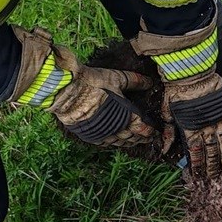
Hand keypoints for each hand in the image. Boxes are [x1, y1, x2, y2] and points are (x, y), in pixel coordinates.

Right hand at [12, 26, 155, 147]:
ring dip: (127, 142)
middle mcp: (117, 129)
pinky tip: (114, 140)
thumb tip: (149, 82)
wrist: (66, 91)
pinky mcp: (89, 136)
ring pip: (119, 142)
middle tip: (147, 138)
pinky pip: (105, 143)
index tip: (155, 132)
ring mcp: (102, 134)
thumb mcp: (117, 78)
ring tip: (132, 140)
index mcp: (127, 117)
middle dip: (141, 138)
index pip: (144, 130)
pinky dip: (112, 142)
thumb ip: (135, 81)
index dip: (151, 132)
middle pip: (132, 138)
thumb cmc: (93, 83)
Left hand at [131, 11, 221, 177]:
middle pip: (212, 150)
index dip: (198, 164)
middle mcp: (206, 124)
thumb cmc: (176, 90)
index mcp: (190, 126)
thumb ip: (168, 131)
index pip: (196, 150)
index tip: (199, 174)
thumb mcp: (167, 111)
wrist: (192, 71)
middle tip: (216, 176)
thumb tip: (164, 149)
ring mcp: (219, 117)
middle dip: (214, 165)